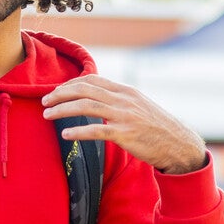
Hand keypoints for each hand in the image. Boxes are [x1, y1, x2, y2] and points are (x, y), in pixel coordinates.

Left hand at [42, 75, 207, 174]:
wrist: (178, 144)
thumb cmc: (157, 128)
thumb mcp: (139, 106)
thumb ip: (119, 101)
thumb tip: (97, 100)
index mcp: (125, 91)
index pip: (91, 80)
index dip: (69, 84)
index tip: (56, 92)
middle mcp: (124, 99)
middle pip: (84, 90)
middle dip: (60, 94)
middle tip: (44, 101)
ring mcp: (125, 116)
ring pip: (86, 107)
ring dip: (63, 110)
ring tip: (47, 115)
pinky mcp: (126, 134)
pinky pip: (97, 131)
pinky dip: (78, 131)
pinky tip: (66, 134)